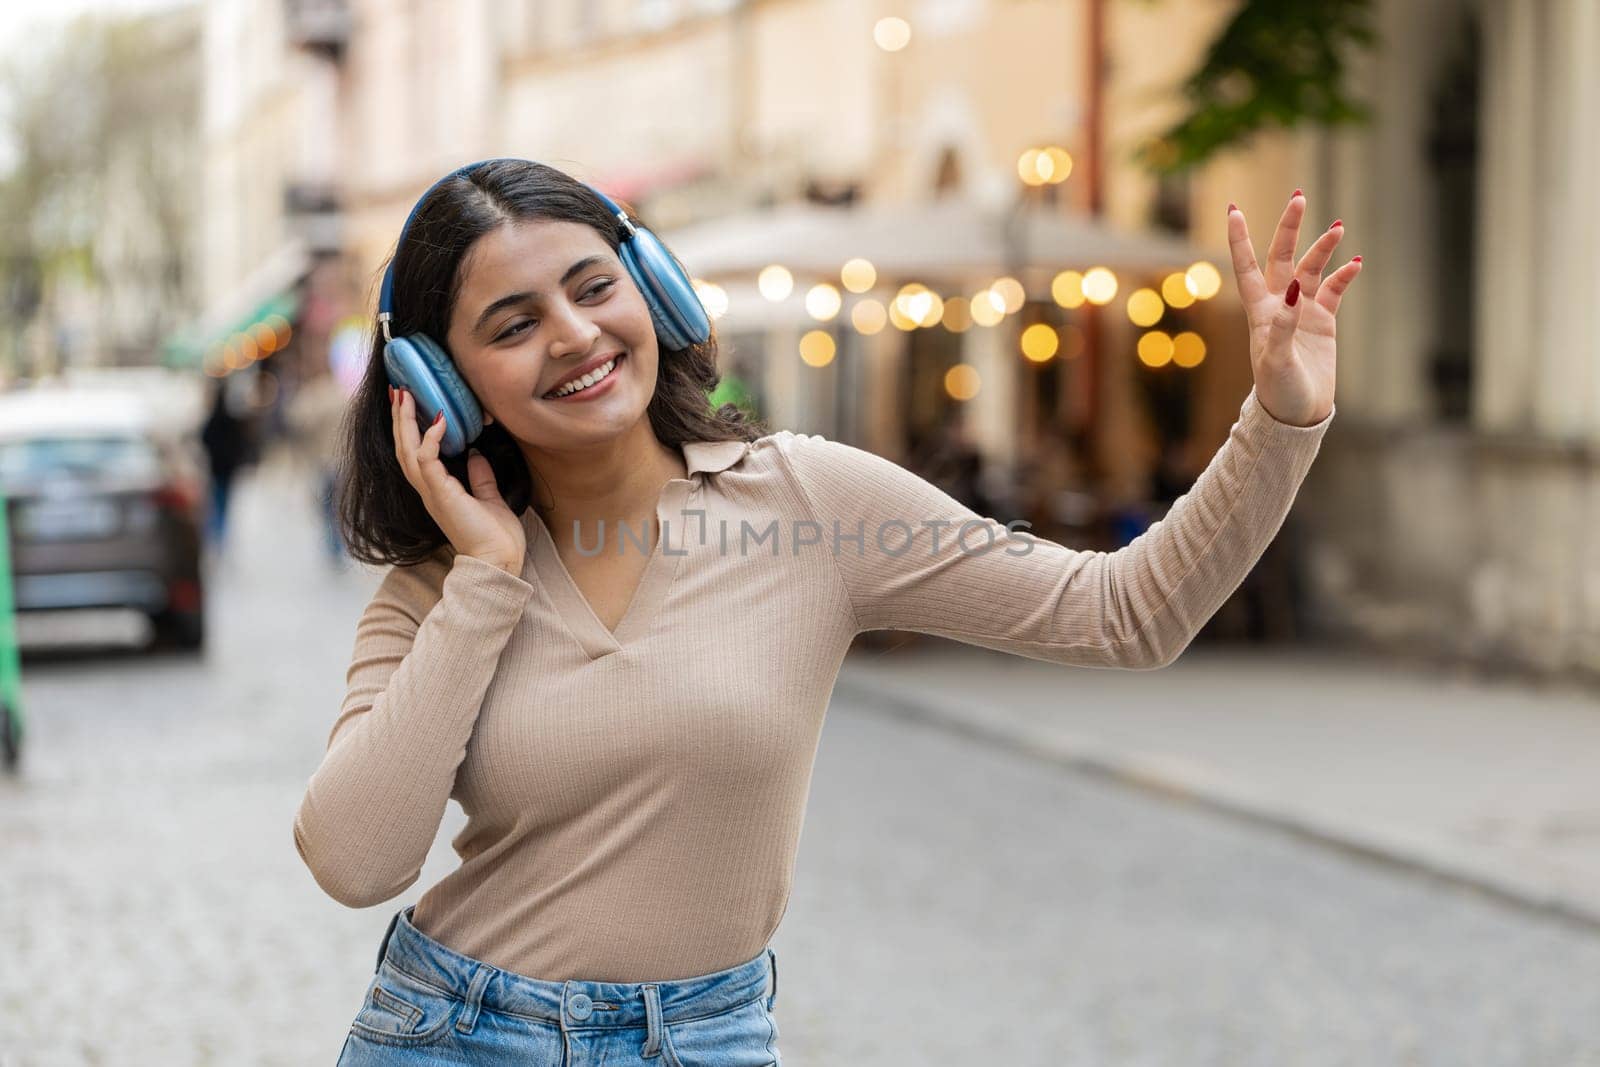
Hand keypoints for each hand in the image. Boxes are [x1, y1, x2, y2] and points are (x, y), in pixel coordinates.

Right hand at [390, 386, 525, 573]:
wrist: (499, 562)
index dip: (409, 429)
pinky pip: (428, 461)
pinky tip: (439, 421)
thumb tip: (475, 454)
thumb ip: (480, 477)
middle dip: (399, 419)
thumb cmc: (496, 537)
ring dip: (406, 422)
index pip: (415, 454)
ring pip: (408, 451)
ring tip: (405, 395)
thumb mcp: (489, 498)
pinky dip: (432, 440)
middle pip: (403, 448)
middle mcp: (428, 490)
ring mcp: (432, 493)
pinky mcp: (441, 495)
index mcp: (437, 491)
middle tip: (398, 390)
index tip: (409, 403)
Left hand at [1226, 190, 1362, 426]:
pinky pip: (1334, 290)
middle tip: (1299, 198)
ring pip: (1311, 269)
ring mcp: (1302, 311)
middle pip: (1282, 257)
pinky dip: (1344, 275)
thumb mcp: (1276, 361)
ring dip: (1323, 248)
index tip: (1233, 209)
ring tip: (1338, 228)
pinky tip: (1356, 263)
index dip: (1239, 239)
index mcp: (1259, 312)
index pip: (1246, 267)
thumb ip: (1283, 326)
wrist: (1298, 414)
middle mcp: (1279, 305)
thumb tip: (1293, 291)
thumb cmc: (1279, 392)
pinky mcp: (1323, 321)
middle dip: (1289, 228)